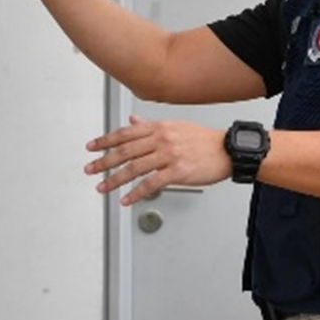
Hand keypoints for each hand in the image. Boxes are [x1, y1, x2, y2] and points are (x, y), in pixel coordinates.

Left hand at [84, 115, 229, 205]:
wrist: (228, 150)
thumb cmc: (204, 140)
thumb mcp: (175, 126)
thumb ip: (151, 125)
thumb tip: (132, 120)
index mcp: (159, 127)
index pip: (125, 133)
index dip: (105, 140)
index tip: (92, 147)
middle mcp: (161, 139)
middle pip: (125, 151)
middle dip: (104, 161)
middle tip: (90, 169)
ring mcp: (169, 155)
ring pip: (134, 168)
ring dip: (114, 179)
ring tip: (103, 187)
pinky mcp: (177, 171)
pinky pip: (150, 184)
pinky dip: (135, 193)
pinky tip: (126, 199)